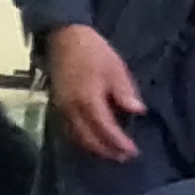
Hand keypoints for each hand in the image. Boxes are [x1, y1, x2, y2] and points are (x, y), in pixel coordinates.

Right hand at [40, 22, 146, 162]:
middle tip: (122, 157)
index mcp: (89, 100)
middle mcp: (73, 110)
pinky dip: (81, 140)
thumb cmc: (93, 51)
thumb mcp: (115, 68)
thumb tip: (137, 111)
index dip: (119, 143)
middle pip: (90, 139)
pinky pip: (68, 131)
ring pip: (77, 138)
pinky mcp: (57, 106)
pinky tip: (91, 140)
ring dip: (93, 148)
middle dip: (107, 150)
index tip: (132, 151)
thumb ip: (125, 92)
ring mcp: (62, 109)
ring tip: (109, 153)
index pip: (106, 129)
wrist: (64, 38)